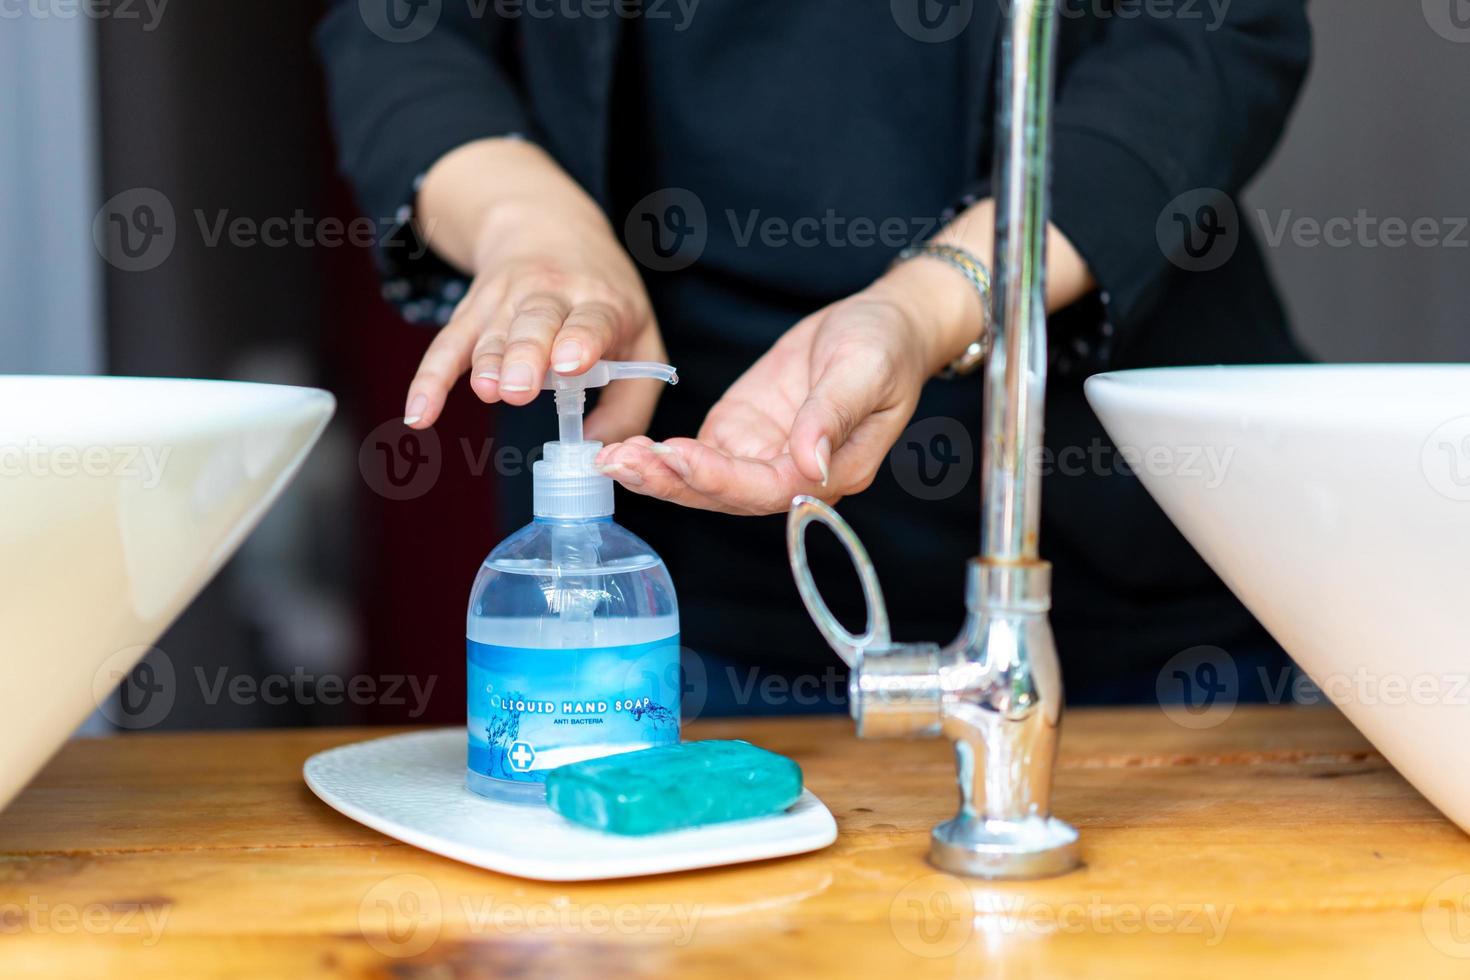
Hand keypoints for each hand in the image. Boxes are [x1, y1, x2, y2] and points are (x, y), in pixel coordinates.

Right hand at [402, 139, 666, 441]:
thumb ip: (630, 402)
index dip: (580, 339)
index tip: (571, 363)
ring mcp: (506, 301)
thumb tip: (597, 450)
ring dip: (487, 364)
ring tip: (488, 390)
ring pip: (492, 335)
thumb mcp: (641, 339)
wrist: (550, 228)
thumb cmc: (605, 300)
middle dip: (526, 355)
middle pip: (535, 324)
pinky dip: (430, 379)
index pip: (591, 320)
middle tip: (521, 387)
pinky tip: (419, 413)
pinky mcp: (471, 312)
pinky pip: (447, 347)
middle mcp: (551, 295)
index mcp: (600, 302)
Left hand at [595, 259, 980, 513]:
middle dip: (672, 481)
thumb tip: (808, 465)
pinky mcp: (741, 434)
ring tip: (610, 459)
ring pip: (704, 482)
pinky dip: (661, 456)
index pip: (769, 489)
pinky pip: (697, 456)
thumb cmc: (885, 347)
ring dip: (658, 473)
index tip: (679, 455)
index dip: (721, 478)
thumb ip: (833, 416)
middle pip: (726, 495)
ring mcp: (763, 456)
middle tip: (622, 463)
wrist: (882, 322)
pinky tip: (625, 448)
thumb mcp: (865, 370)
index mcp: (834, 471)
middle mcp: (793, 476)